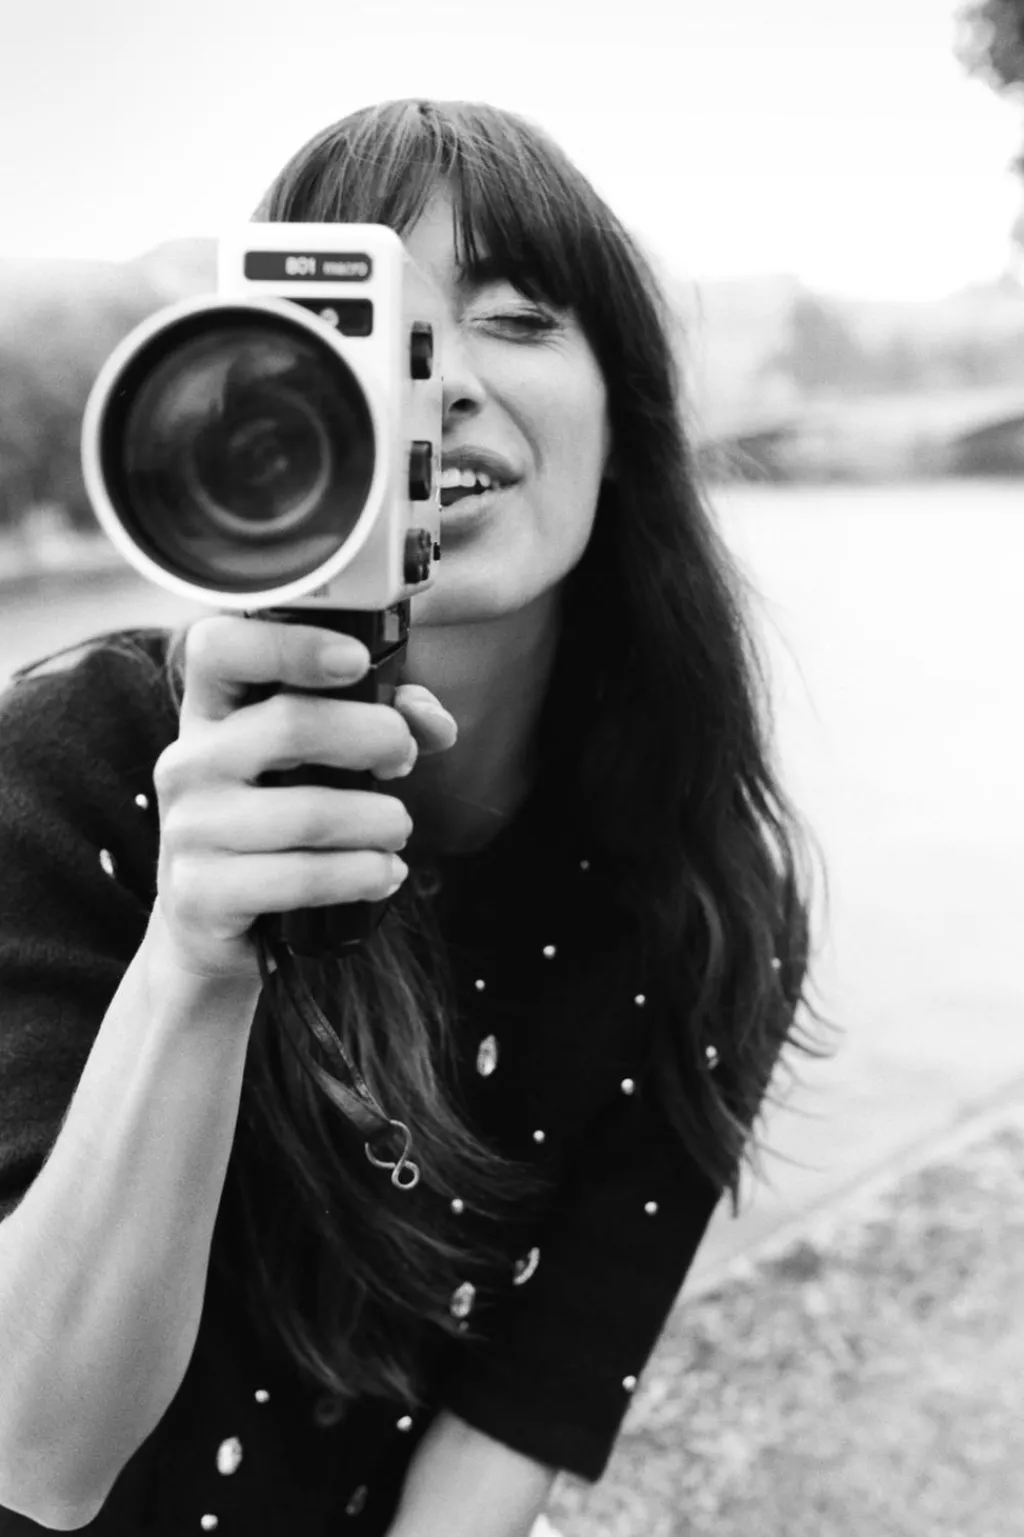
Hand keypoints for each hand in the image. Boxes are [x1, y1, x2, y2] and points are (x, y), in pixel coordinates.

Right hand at [148, 615, 456, 982]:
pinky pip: (301, 878)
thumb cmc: (277, 823)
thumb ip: (378, 723)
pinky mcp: (201, 894)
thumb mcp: (318, 763)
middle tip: (402, 758)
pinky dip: (361, 876)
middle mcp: (188, 761)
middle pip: (289, 726)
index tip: (356, 660)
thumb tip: (434, 722)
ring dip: (379, 821)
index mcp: (211, 712)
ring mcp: (187, 829)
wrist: (214, 921)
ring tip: (398, 829)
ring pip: (308, 813)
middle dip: (373, 737)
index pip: (221, 648)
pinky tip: (383, 875)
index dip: (289, 644)